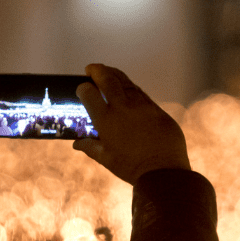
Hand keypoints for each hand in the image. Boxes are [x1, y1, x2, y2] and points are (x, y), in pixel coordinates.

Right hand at [72, 64, 190, 183]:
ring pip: (127, 83)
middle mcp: (123, 108)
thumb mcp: (106, 159)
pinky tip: (128, 90)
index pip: (89, 94)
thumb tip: (76, 143)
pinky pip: (142, 95)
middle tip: (91, 69)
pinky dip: (132, 89)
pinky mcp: (157, 110)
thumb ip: (90, 147)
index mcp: (106, 120)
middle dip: (98, 70)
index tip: (82, 88)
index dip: (83, 88)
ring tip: (108, 73)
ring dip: (116, 76)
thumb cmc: (131, 168)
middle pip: (108, 80)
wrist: (162, 171)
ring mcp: (142, 107)